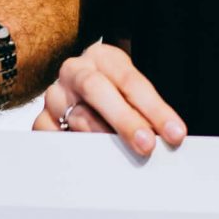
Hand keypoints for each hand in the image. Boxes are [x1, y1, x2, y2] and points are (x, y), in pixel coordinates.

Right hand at [30, 43, 185, 157]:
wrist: (78, 94)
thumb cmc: (113, 94)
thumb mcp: (130, 91)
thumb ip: (145, 110)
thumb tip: (168, 139)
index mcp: (103, 57)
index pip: (130, 80)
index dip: (154, 108)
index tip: (175, 133)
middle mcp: (75, 71)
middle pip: (97, 89)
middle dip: (125, 120)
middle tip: (147, 145)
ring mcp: (55, 95)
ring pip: (78, 117)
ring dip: (105, 140)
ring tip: (127, 159)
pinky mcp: (42, 119)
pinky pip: (56, 137)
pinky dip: (76, 150)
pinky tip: (94, 162)